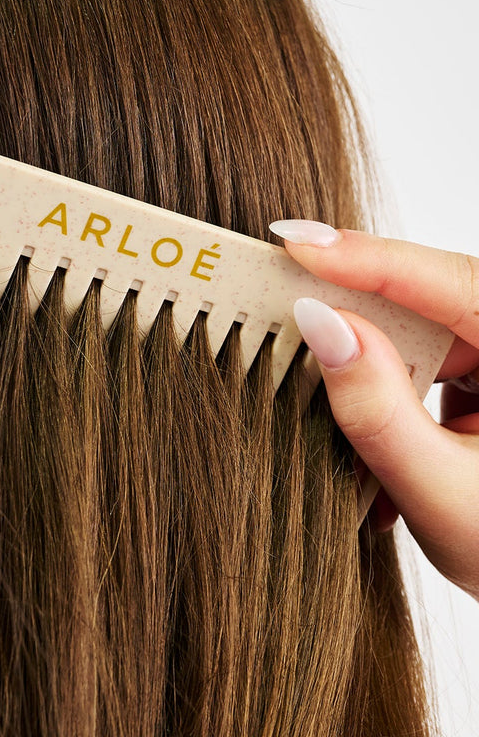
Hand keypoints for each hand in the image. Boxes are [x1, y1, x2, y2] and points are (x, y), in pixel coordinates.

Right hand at [268, 219, 478, 601]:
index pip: (455, 282)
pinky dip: (386, 391)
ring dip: (369, 365)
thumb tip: (320, 326)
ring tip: (329, 407)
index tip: (297, 243)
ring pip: (423, 331)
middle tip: (280, 303)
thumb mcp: (441, 493)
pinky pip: (428, 360)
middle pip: (431, 300)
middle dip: (356, 313)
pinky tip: (372, 438)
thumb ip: (376, 411)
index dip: (370, 259)